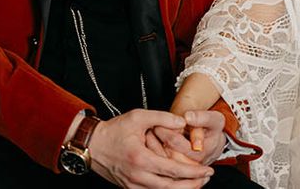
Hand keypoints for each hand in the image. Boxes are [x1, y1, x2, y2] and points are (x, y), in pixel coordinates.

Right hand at [87, 109, 214, 187]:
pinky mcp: (129, 187)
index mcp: (141, 159)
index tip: (207, 170)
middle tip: (207, 177)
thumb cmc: (115, 130)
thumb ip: (162, 117)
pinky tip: (178, 185)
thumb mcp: (139, 116)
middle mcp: (137, 176)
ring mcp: (132, 185)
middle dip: (192, 185)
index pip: (173, 170)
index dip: (193, 172)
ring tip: (198, 183)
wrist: (92, 145)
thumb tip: (183, 122)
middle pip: (170, 187)